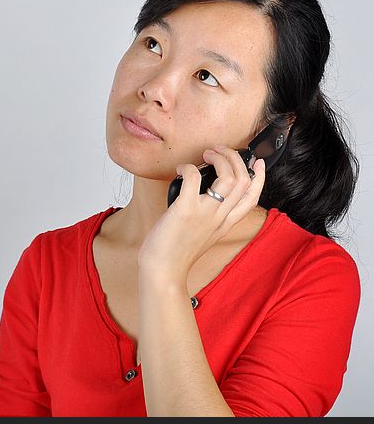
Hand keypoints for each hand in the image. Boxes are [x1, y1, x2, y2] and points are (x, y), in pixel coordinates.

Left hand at [137, 145, 266, 285]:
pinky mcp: (185, 210)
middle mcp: (220, 218)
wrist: (163, 271)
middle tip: (218, 152)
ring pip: (229, 177)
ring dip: (219, 159)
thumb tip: (200, 193)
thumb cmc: (175, 252)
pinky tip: (181, 170)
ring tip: (205, 155)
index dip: (259, 176)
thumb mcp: (201, 234)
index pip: (253, 197)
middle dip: (235, 158)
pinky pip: (194, 178)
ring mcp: (205, 214)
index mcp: (225, 223)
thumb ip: (208, 216)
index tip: (257, 162)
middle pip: (244, 181)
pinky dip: (188, 167)